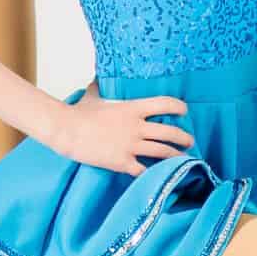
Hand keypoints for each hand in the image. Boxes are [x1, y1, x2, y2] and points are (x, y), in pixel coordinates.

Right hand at [46, 86, 192, 174]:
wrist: (66, 130)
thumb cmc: (78, 112)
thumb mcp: (93, 95)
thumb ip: (101, 87)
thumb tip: (98, 77)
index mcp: (132, 108)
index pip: (164, 104)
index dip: (178, 107)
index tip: (185, 111)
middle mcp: (136, 127)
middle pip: (169, 132)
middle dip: (183, 137)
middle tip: (190, 140)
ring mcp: (130, 146)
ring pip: (163, 152)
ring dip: (176, 156)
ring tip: (185, 159)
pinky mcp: (122, 162)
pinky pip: (145, 171)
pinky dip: (155, 174)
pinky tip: (162, 178)